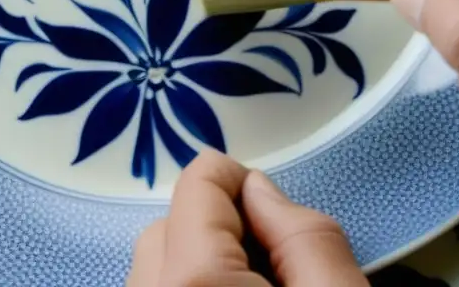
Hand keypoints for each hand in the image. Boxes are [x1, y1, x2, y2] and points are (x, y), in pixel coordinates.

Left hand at [127, 149, 369, 286]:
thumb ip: (305, 234)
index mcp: (194, 283)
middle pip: (166, 225)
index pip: (199, 182)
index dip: (242, 184)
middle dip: (214, 226)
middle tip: (271, 265)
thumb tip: (260, 191)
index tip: (275, 215)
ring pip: (154, 267)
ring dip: (195, 264)